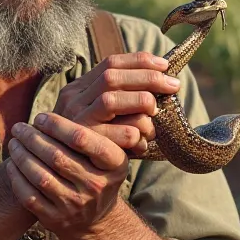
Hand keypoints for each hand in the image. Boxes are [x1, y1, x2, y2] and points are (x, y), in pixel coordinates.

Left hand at [4, 112, 128, 235]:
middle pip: (56, 156)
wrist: (95, 218)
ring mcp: (76, 205)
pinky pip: (29, 196)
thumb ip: (90, 130)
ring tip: (13, 142)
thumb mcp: (107, 153)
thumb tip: (61, 101)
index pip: (82, 139)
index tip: (40, 117)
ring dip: (21, 156)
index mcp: (113, 164)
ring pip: (40, 176)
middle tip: (19, 127)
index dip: (57, 125)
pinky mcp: (56, 219)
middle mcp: (96, 186)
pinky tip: (12, 164)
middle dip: (32, 138)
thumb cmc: (96, 172)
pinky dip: (16, 177)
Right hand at [54, 52, 179, 153]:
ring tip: (153, 122)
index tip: (164, 65)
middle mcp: (73, 102)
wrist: (66, 178)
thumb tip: (160, 79)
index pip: (110, 63)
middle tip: (173, 86)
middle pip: (112, 78)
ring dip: (141, 105)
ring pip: (111, 100)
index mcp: (78, 89)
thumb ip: (118, 98)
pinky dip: (139, 136)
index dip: (139, 61)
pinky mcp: (86, 147)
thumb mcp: (98, 117)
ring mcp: (77, 123)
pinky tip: (142, 144)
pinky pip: (122, 134)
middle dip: (147, 78)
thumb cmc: (93, 145)